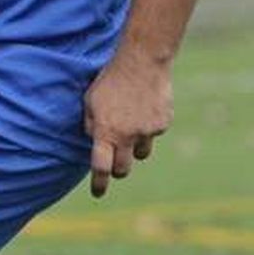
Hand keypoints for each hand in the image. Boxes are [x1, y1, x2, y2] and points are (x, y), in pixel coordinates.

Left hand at [82, 46, 172, 198]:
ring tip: (131, 123)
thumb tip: (94, 139)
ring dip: (135, 146)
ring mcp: (147, 132)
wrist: (142, 61)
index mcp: (106, 132)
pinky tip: (145, 106)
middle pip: (123, 169)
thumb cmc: (110, 79)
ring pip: (141, 153)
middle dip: (118, 168)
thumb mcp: (91, 100)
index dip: (99, 184)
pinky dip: (149, 126)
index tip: (97, 193)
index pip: (101, 167)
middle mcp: (127, 136)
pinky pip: (154, 133)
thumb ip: (91, 124)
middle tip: (115, 160)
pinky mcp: (162, 124)